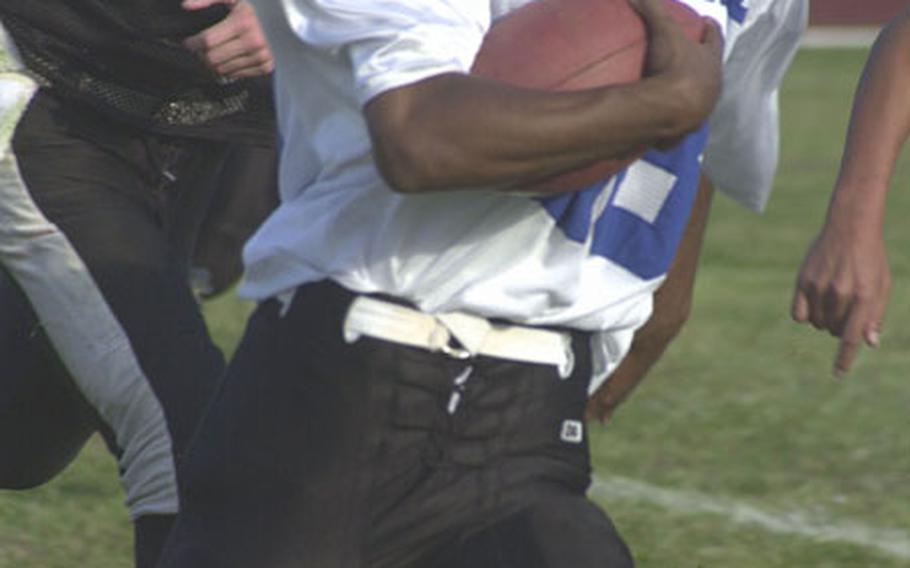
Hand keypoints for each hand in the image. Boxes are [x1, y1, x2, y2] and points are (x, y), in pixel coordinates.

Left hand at [182, 0, 273, 78]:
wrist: (287, 18)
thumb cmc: (257, 5)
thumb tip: (186, 6)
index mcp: (243, 22)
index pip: (207, 40)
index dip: (193, 43)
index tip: (188, 43)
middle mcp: (253, 41)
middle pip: (213, 58)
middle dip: (202, 55)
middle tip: (200, 50)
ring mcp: (261, 56)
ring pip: (224, 70)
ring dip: (214, 64)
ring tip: (213, 54)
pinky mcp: (267, 66)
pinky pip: (238, 74)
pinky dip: (230, 68)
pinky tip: (228, 59)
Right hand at [632, 0, 723, 136]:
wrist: (669, 111)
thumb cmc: (673, 68)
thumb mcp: (664, 31)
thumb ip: (654, 9)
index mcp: (711, 61)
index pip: (715, 39)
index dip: (710, 29)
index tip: (706, 21)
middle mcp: (712, 87)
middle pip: (711, 71)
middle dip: (704, 64)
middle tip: (692, 56)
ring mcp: (701, 112)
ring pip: (700, 99)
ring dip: (692, 93)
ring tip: (678, 90)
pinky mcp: (685, 132)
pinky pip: (681, 124)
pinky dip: (675, 120)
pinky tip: (665, 120)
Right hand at [791, 217, 890, 375]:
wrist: (850, 227)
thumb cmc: (870, 258)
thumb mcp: (881, 285)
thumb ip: (875, 315)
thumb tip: (869, 343)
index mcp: (863, 296)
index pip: (851, 337)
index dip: (844, 359)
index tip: (838, 374)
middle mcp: (840, 293)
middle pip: (833, 330)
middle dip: (840, 327)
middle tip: (846, 308)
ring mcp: (819, 287)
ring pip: (816, 324)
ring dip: (824, 320)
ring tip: (832, 300)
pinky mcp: (803, 281)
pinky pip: (799, 314)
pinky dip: (806, 315)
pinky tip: (814, 302)